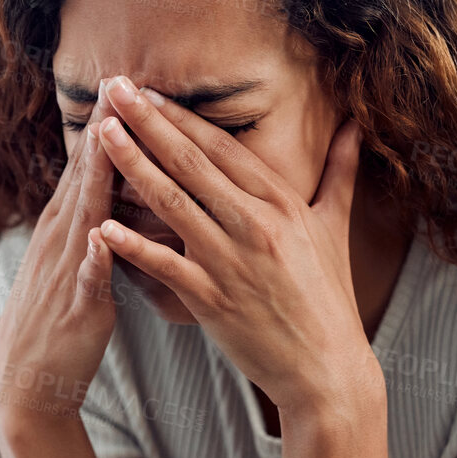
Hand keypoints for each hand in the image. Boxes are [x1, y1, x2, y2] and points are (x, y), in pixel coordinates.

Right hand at [0, 77, 128, 429]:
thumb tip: (106, 191)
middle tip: (120, 81)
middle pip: (82, 176)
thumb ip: (88, 226)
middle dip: (102, 130)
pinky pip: (85, 281)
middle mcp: (59, 241)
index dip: (104, 124)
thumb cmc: (56, 326)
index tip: (124, 81)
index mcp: (62, 229)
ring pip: (83, 216)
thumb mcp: (71, 264)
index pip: (85, 167)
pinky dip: (93, 257)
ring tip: (111, 138)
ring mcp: (64, 272)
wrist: (25, 388)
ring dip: (95, 177)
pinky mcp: (74, 310)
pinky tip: (102, 238)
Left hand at [93, 86, 376, 411]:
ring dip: (132, 165)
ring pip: (172, 202)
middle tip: (114, 89)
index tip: (149, 92)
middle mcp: (255, 223)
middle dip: (148, 123)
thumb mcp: (335, 227)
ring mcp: (232, 261)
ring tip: (100, 134)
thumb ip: (340, 172)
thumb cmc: (328, 297)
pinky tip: (102, 225)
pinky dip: (133, 245)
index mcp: (281, 202)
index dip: (182, 117)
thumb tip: (355, 125)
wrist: (328, 368)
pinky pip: (165, 266)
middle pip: (191, 163)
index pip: (223, 148)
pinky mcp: (212, 300)